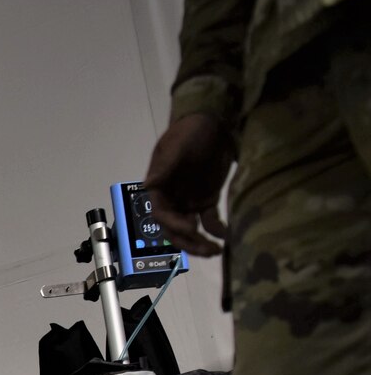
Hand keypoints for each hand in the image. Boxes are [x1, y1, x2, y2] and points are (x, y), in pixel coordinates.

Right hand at [143, 112, 233, 256]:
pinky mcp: (206, 200)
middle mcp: (171, 200)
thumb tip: (148, 185)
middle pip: (174, 229)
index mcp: (159, 189)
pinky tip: (227, 236)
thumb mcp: (177, 146)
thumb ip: (165, 166)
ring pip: (191, 230)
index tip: (191, 228)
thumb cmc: (190, 131)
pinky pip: (210, 221)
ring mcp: (189, 202)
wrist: (212, 123)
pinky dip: (217, 230)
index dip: (174, 224)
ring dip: (201, 242)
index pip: (161, 214)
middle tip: (207, 250)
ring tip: (217, 251)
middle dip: (188, 242)